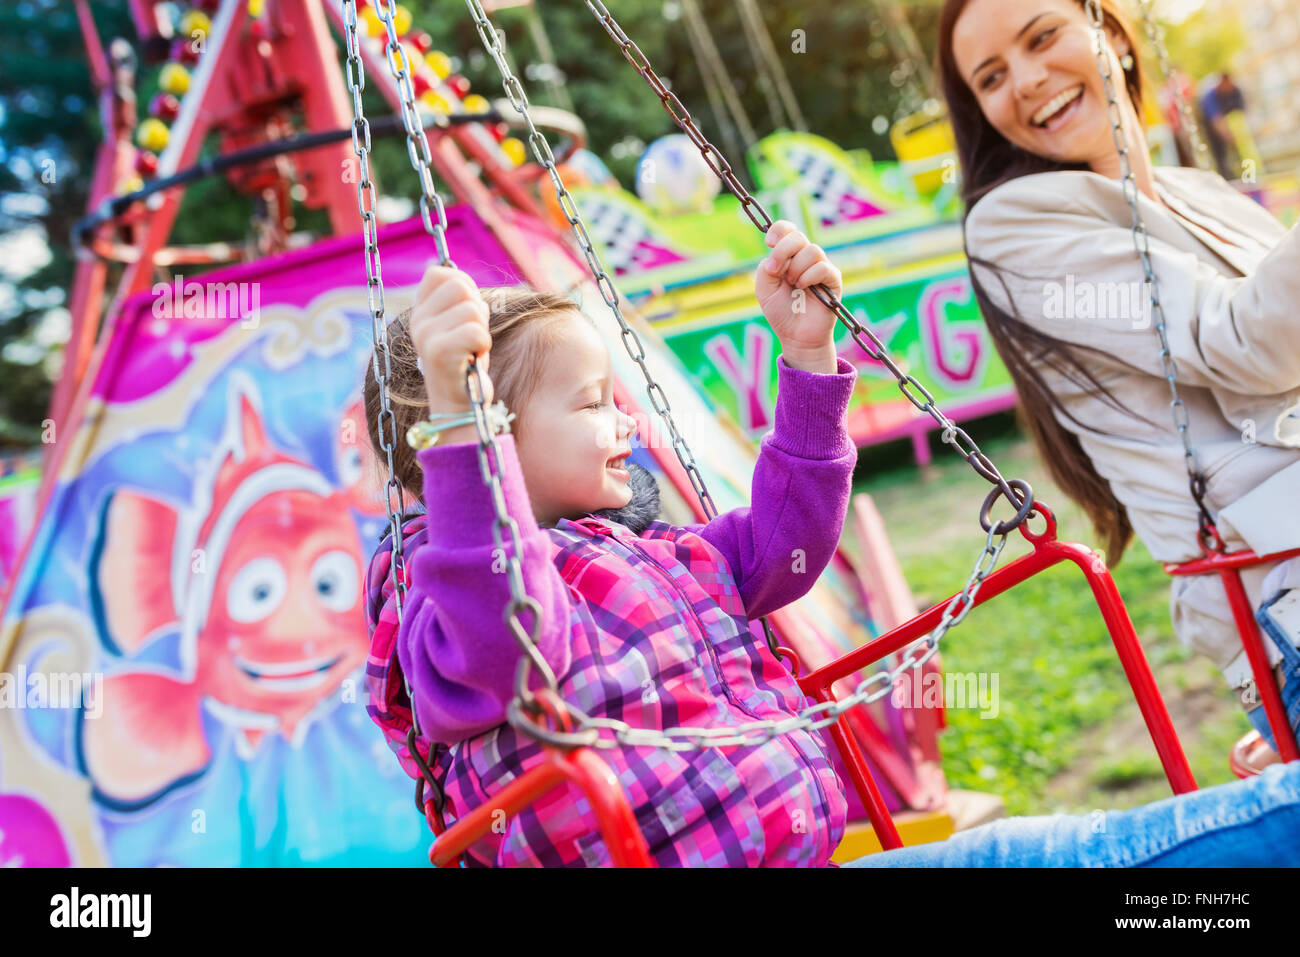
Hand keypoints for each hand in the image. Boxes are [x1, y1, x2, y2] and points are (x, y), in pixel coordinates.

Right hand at [408, 263, 493, 413]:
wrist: (458, 405)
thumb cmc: (464, 362)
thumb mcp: (457, 325)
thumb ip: (459, 301)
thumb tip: (463, 279)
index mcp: (420, 311)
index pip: (438, 273)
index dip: (463, 284)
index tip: (467, 311)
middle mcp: (418, 321)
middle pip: (459, 286)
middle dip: (477, 308)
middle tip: (472, 334)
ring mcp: (426, 336)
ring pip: (472, 309)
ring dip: (482, 329)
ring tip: (471, 348)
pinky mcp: (439, 353)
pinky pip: (476, 332)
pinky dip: (483, 344)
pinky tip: (473, 358)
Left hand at [755, 220, 840, 369]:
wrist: (796, 336)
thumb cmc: (781, 312)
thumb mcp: (764, 288)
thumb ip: (765, 268)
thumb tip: (775, 256)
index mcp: (789, 256)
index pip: (788, 229)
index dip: (779, 230)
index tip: (769, 243)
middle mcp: (805, 258)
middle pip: (798, 236)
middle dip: (783, 251)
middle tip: (777, 272)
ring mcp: (820, 267)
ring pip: (812, 250)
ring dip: (796, 268)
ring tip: (793, 285)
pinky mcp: (833, 280)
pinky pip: (823, 267)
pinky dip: (809, 276)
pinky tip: (803, 288)